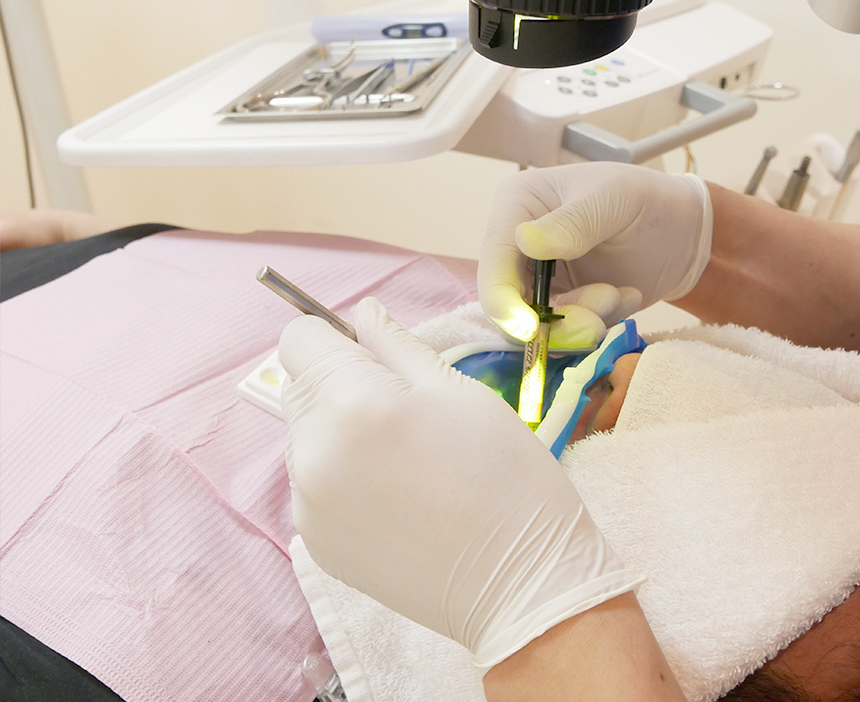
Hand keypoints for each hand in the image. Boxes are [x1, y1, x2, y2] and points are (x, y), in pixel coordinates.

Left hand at [278, 298, 639, 666]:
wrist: (521, 585)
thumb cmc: (505, 478)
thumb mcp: (460, 392)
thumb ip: (397, 346)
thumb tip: (362, 314)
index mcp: (351, 404)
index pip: (299, 340)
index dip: (336, 338)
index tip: (374, 358)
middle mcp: (312, 454)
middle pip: (298, 388)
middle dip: (340, 385)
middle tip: (405, 415)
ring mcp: (307, 505)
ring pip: (305, 438)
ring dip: (339, 433)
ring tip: (405, 463)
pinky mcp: (314, 542)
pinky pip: (314, 485)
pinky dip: (343, 480)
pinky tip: (397, 499)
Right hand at [479, 162, 712, 346]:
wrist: (682, 231)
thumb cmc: (644, 200)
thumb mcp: (612, 199)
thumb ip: (573, 222)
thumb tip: (524, 240)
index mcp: (515, 208)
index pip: (493, 264)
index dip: (504, 303)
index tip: (531, 330)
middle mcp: (517, 247)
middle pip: (508, 305)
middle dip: (553, 322)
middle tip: (595, 323)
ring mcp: (538, 281)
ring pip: (539, 326)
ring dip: (581, 323)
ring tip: (620, 295)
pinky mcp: (562, 306)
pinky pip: (567, 335)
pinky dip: (598, 325)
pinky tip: (626, 296)